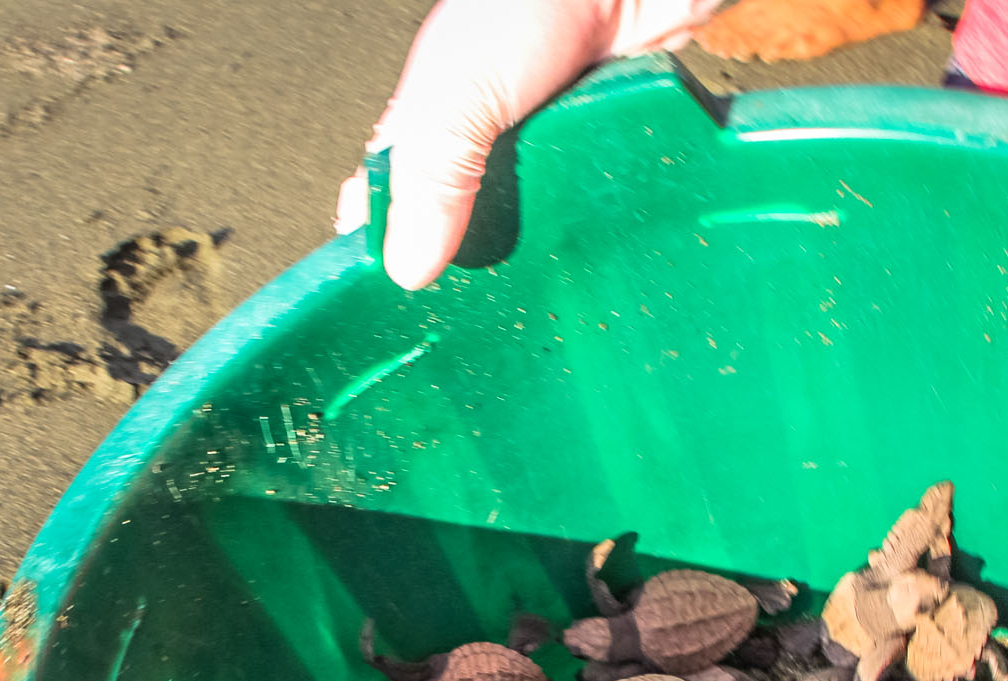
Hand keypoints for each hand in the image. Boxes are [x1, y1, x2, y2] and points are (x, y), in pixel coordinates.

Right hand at [337, 0, 717, 289]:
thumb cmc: (537, 2)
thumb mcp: (457, 93)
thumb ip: (432, 175)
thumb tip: (406, 267)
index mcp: (433, 121)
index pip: (396, 203)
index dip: (395, 254)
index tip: (401, 314)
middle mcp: (491, 138)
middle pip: (473, 230)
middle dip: (480, 270)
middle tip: (489, 322)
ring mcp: (553, 148)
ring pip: (540, 230)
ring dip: (547, 259)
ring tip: (549, 306)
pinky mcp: (612, 153)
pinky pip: (601, 212)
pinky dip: (602, 234)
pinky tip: (605, 265)